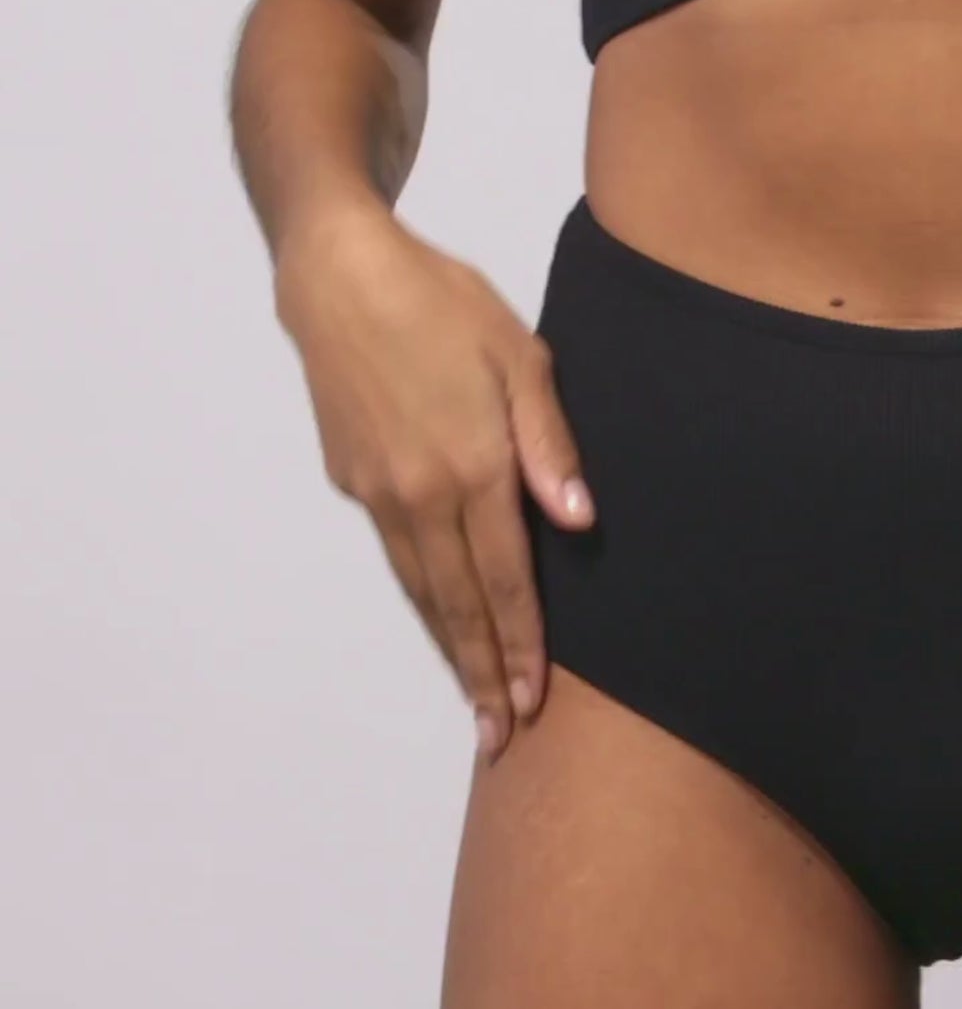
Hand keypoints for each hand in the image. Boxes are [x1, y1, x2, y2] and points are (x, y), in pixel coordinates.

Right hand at [274, 195, 594, 761]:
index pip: (506, 580)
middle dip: (484, 674)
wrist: (337, 273)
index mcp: (473, 466)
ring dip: (451, 649)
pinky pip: (397, 557)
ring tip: (472, 700)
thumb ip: (549, 445)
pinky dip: (422, 602)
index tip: (535, 701)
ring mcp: (380, 492)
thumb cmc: (442, 302)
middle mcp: (422, 494)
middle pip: (460, 605)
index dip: (523, 645)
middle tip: (500, 735)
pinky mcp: (353, 480)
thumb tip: (577, 520)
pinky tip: (439, 621)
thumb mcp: (520, 355)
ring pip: (422, 591)